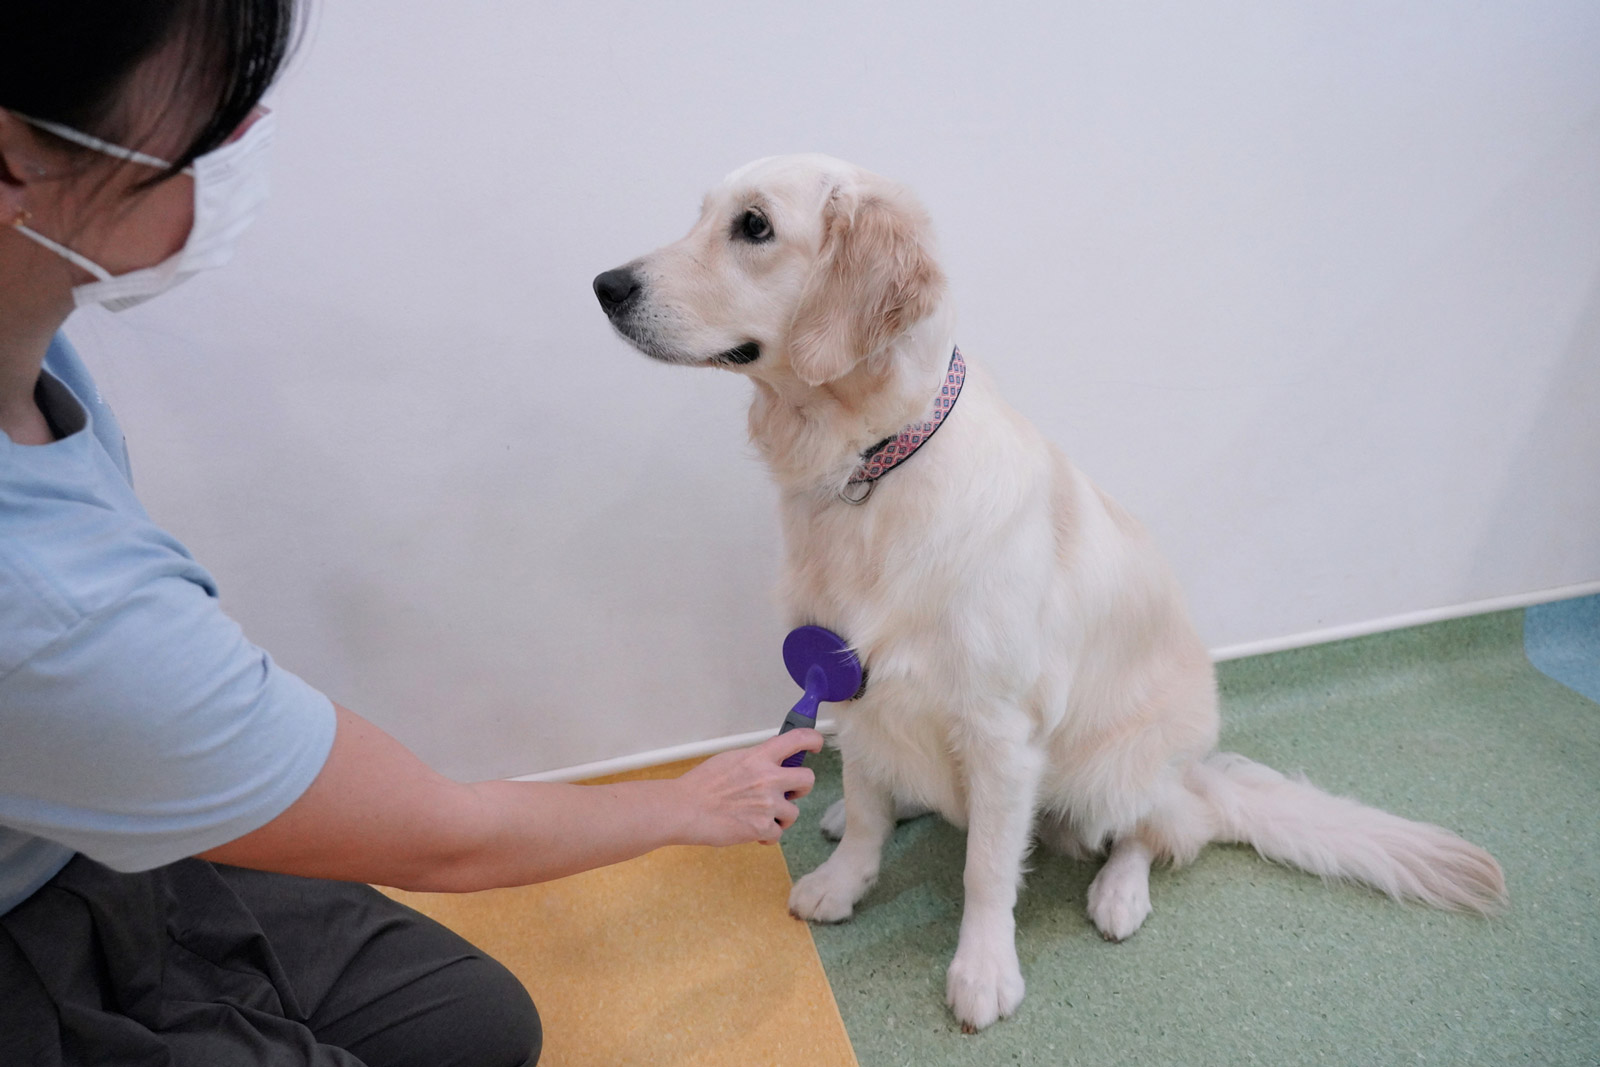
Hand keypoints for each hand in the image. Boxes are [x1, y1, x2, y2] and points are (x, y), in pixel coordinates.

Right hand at [673, 730, 823, 845]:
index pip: (798, 739)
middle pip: (808, 779)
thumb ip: (754, 760)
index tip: (816, 746)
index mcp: (759, 757)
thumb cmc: (701, 785)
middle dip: (801, 788)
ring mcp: (768, 805)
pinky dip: (766, 836)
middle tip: (787, 793)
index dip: (814, 740)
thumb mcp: (730, 760)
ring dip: (780, 817)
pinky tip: (752, 832)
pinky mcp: (762, 828)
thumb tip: (770, 760)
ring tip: (759, 817)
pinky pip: (777, 834)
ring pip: (793, 813)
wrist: (685, 809)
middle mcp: (769, 778)